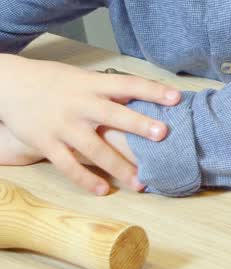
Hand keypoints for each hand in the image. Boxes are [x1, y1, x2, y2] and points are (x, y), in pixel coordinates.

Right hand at [0, 56, 175, 194]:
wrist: (10, 85)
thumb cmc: (55, 81)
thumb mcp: (83, 78)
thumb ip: (110, 89)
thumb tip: (148, 95)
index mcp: (92, 84)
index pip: (128, 84)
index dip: (152, 90)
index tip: (176, 98)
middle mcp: (80, 104)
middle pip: (113, 114)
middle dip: (138, 124)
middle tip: (163, 134)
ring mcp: (62, 125)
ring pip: (93, 148)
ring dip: (118, 166)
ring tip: (141, 182)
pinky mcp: (46, 143)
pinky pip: (68, 165)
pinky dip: (85, 179)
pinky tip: (104, 190)